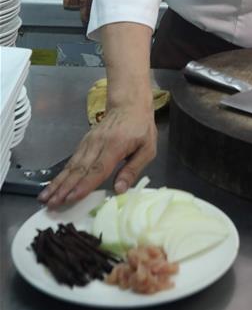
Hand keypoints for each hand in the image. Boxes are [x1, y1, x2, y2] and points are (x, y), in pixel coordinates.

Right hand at [38, 104, 156, 208]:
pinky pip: (72, 160)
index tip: (71, 198)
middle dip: (64, 188)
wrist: (129, 104)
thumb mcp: (148, 149)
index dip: (84, 185)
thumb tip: (119, 190)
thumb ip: (133, 169)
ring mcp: (89, 142)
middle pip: (80, 169)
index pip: (97, 169)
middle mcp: (97, 144)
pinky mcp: (84, 142)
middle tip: (52, 204)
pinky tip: (53, 184)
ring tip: (46, 197)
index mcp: (115, 146)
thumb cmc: (141, 128)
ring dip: (58, 182)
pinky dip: (62, 174)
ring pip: (72, 165)